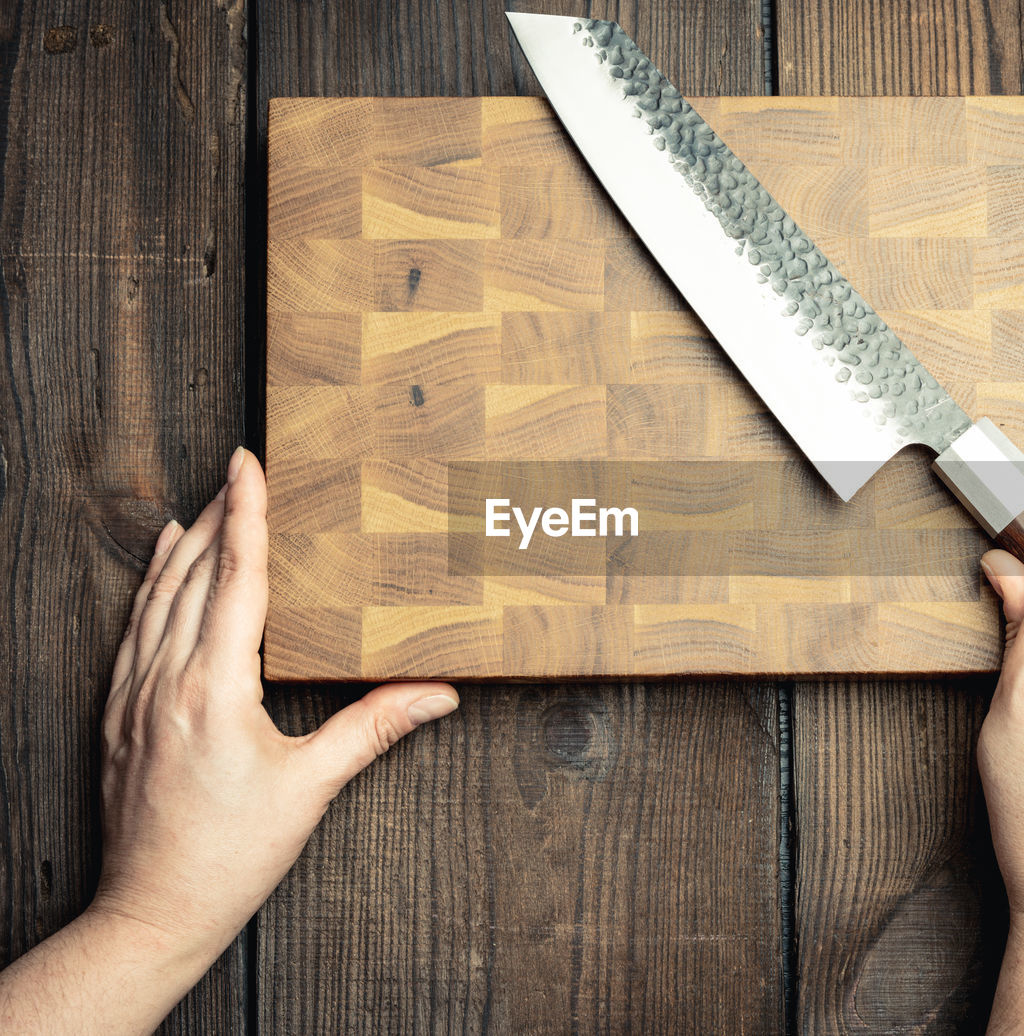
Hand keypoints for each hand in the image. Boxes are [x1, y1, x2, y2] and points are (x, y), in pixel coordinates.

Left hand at [93, 449, 457, 989]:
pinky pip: (132, 629)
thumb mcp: (311, 788)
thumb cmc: (231, 855)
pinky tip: (159, 567)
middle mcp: (165, 680)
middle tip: (241, 469)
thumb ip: (374, 729)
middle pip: (195, 575)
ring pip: (157, 597)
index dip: (248, 515)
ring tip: (206, 503)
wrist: (152, 910)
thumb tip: (438, 692)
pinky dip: (149, 587)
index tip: (249, 464)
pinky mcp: (118, 714)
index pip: (237, 579)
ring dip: (185, 545)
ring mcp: (134, 696)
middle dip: (220, 515)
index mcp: (214, 689)